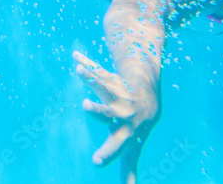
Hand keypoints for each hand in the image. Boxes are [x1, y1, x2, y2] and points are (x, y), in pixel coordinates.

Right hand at [73, 51, 157, 183]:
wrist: (147, 94)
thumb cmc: (137, 126)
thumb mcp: (134, 146)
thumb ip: (128, 167)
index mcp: (126, 129)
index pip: (116, 144)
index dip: (107, 152)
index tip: (95, 161)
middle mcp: (122, 110)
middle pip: (109, 109)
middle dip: (98, 108)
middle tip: (85, 105)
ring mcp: (117, 92)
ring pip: (103, 84)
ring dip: (91, 76)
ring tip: (79, 69)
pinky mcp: (111, 78)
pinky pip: (97, 70)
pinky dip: (86, 62)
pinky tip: (75, 56)